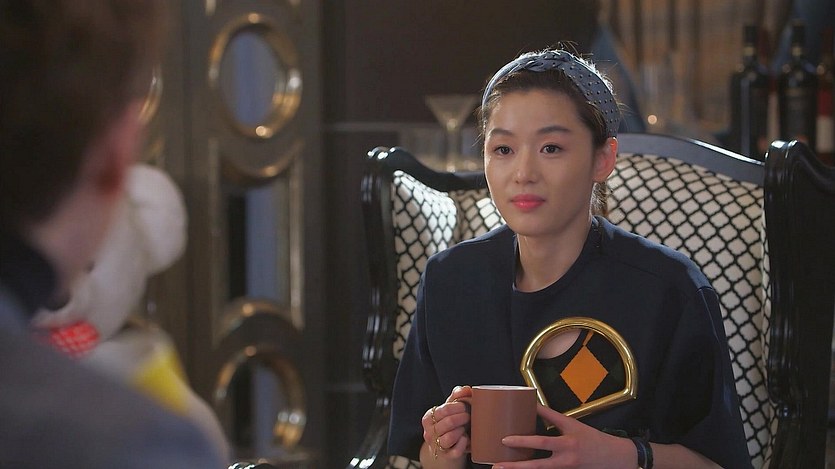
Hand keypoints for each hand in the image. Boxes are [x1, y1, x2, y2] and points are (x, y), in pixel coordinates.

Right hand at [421, 386, 472, 461]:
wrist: (445, 449)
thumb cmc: (449, 425)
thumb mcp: (449, 409)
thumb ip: (456, 396)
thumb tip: (466, 389)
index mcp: (428, 418)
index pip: (443, 410)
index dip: (456, 407)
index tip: (464, 406)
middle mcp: (429, 432)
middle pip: (447, 423)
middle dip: (462, 418)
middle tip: (468, 416)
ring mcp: (437, 445)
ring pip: (449, 438)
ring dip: (461, 431)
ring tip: (466, 428)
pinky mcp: (446, 456)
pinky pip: (455, 451)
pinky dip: (462, 444)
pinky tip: (466, 439)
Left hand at [492, 404, 634, 468]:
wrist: (614, 458)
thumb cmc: (592, 438)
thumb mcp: (573, 424)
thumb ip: (552, 416)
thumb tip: (533, 404)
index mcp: (567, 442)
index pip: (542, 440)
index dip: (523, 440)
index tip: (505, 439)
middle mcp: (566, 458)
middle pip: (538, 464)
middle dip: (517, 466)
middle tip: (498, 464)